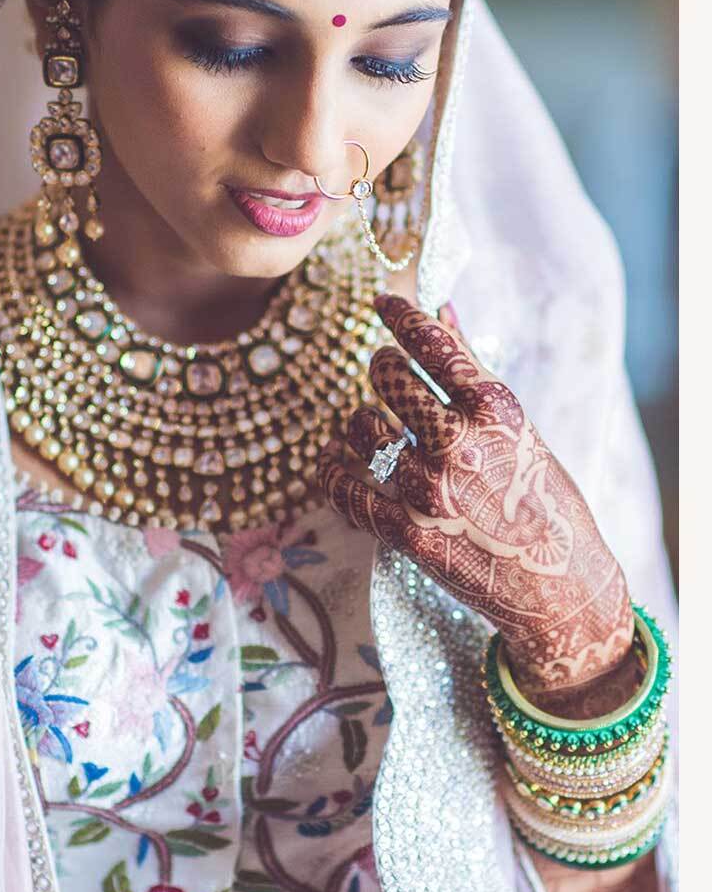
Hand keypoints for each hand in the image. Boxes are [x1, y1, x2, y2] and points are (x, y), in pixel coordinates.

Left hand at [317, 294, 633, 703]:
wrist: (560, 589)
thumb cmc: (543, 500)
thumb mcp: (520, 429)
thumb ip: (473, 368)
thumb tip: (440, 309)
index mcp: (495, 411)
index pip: (433, 344)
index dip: (400, 316)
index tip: (382, 302)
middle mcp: (459, 445)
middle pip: (388, 378)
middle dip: (382, 367)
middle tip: (384, 370)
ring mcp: (428, 490)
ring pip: (360, 427)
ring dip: (358, 420)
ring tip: (367, 423)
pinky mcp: (405, 532)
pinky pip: (344, 487)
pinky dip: (330, 467)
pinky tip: (330, 457)